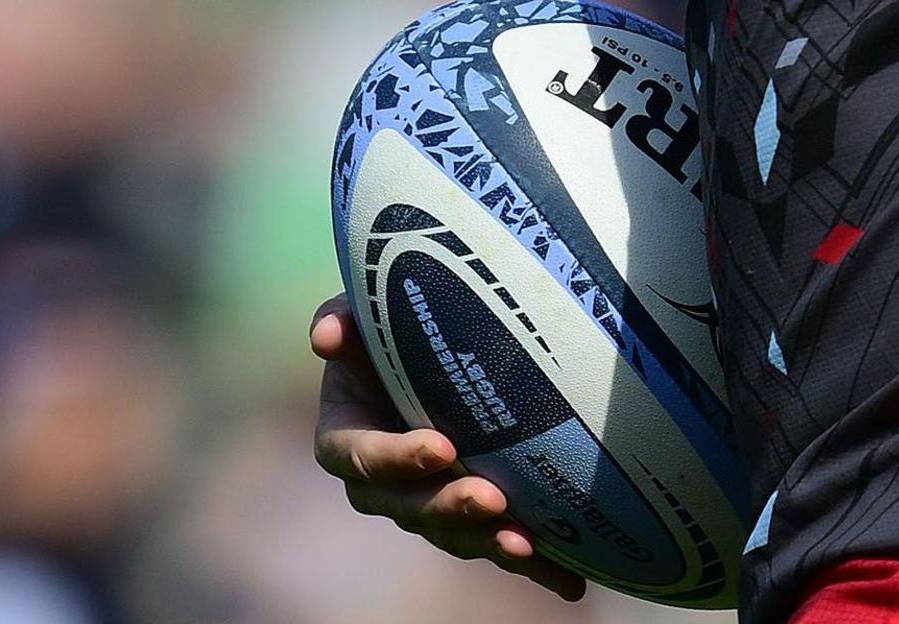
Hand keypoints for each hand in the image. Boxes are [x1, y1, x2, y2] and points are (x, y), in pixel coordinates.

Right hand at [309, 297, 585, 600]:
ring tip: (525, 542)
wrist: (428, 352)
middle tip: (490, 500)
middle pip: (409, 509)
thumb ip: (343, 321)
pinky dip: (536, 567)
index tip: (440, 447)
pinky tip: (571, 584)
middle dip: (449, 508)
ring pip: (453, 536)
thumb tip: (327, 339)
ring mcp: (428, 506)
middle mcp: (384, 485)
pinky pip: (499, 546)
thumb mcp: (363, 314)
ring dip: (488, 543)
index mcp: (348, 439)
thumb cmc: (390, 330)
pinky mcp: (472, 520)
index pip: (361, 457)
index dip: (397, 459)